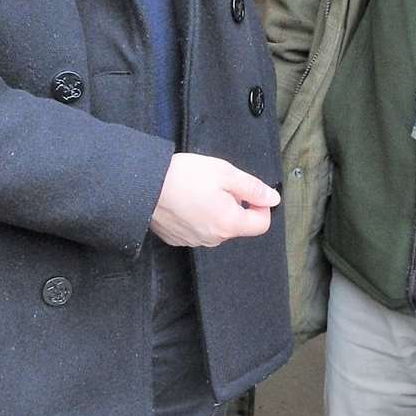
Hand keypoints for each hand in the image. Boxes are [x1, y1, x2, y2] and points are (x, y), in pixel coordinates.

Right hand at [149, 153, 280, 247]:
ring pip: (217, 227)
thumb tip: (273, 198)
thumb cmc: (185, 176)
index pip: (262, 224)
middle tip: (217, 184)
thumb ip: (252, 188)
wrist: (143, 186)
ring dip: (215, 211)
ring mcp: (195, 242)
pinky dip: (197, 217)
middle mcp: (214, 239)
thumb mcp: (225, 173)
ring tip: (197, 191)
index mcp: (229, 224)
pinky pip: (198, 229)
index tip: (248, 191)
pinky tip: (184, 201)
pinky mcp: (178, 239)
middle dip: (235, 205)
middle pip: (237, 225)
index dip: (261, 205)